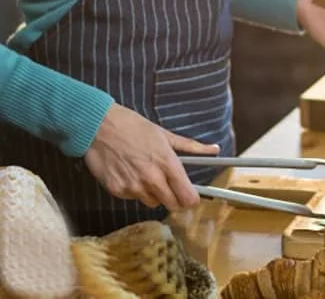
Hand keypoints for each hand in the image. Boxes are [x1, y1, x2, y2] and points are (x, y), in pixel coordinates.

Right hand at [84, 103, 217, 209]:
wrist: (101, 127)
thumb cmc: (135, 127)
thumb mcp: (166, 134)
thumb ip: (191, 146)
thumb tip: (215, 149)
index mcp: (167, 163)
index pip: (186, 196)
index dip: (191, 200)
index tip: (192, 199)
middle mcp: (152, 179)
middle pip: (172, 204)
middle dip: (174, 199)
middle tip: (171, 187)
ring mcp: (133, 187)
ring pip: (152, 202)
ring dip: (153, 194)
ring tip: (146, 174)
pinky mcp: (117, 191)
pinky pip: (132, 198)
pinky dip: (134, 190)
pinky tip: (129, 174)